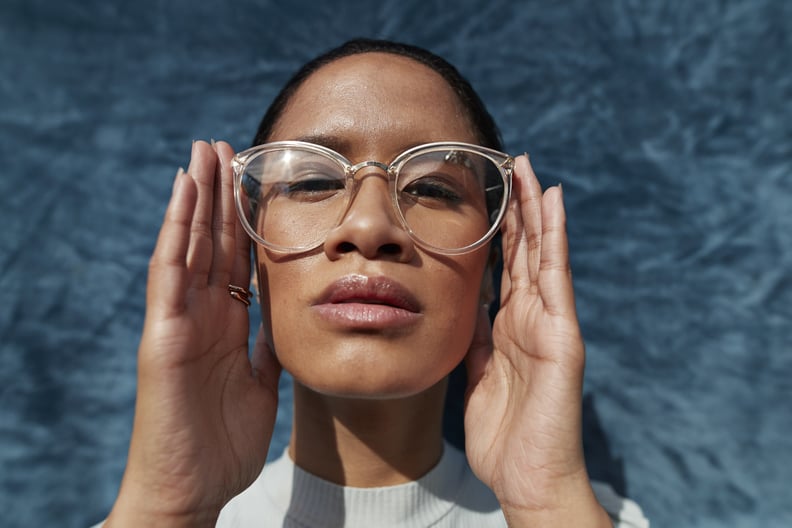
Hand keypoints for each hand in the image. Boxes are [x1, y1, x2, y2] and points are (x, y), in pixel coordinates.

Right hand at [106, 141, 280, 526]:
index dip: (245, 219)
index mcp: (227, 324)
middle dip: (219, 194)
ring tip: (204, 152)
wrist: (192, 490)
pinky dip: (177, 231)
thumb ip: (266, 347)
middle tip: (225, 147)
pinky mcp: (163, 335)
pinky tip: (184, 193)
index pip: (236, 258)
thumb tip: (283, 321)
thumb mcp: (259, 383)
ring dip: (197, 197)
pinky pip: (170, 273)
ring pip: (189, 245)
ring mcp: (180, 321)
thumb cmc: (221, 444)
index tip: (254, 180)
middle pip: (212, 241)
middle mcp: (202, 314)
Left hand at [464, 155, 609, 525]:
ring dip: (535, 209)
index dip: (499, 229)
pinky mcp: (562, 335)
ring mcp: (549, 323)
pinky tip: (552, 203)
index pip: (505, 266)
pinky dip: (553, 238)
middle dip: (518, 207)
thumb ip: (473, 339)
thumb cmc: (503, 435)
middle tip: (512, 162)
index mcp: (508, 327)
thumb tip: (465, 306)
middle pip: (524, 251)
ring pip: (541, 254)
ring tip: (530, 168)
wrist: (526, 477)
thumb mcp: (475, 375)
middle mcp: (531, 317)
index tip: (490, 193)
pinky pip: (555, 277)